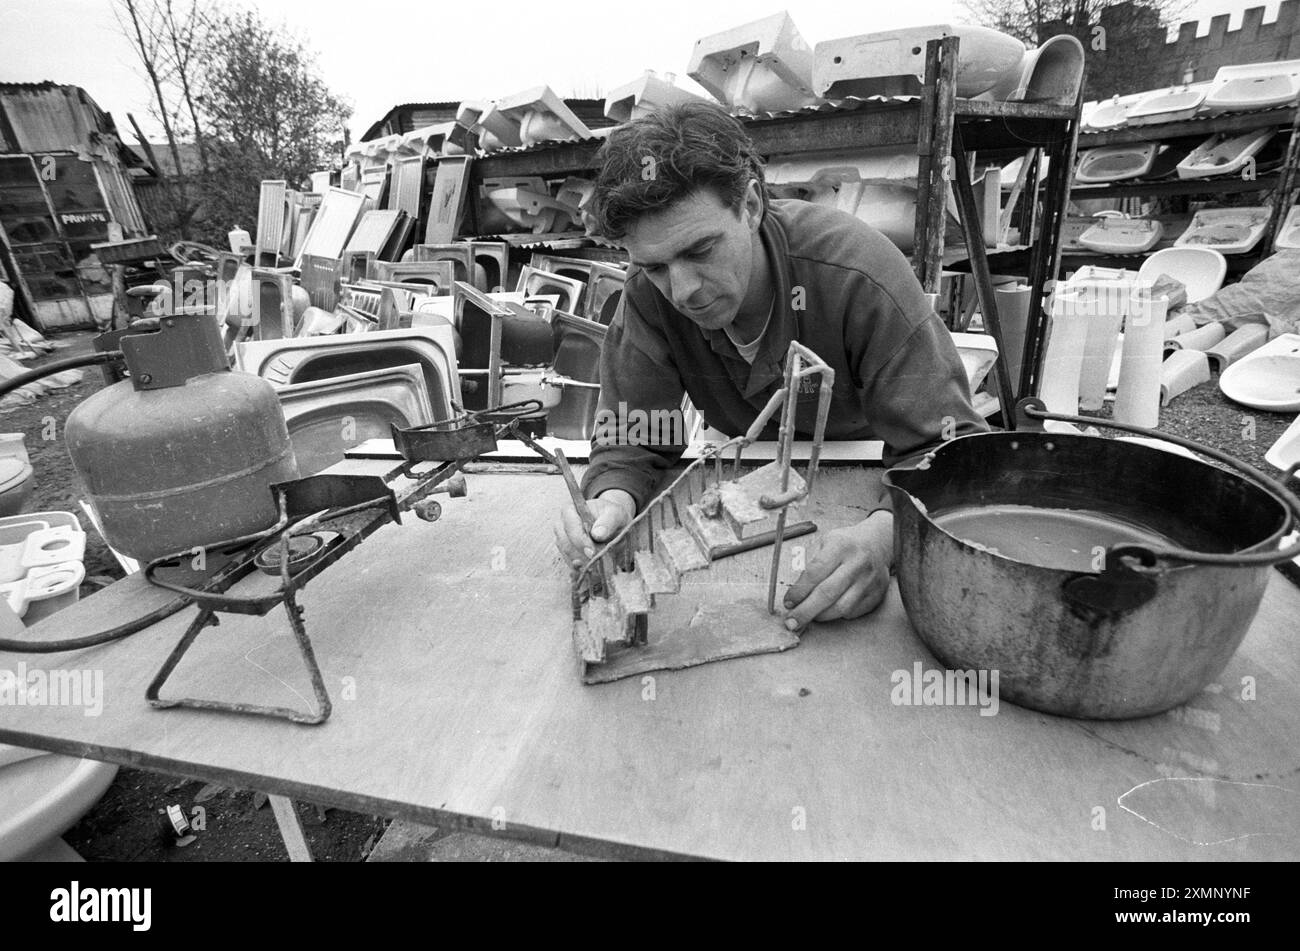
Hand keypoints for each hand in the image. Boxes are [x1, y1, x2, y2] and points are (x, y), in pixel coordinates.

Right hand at [553, 489, 636, 567]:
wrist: (613, 524)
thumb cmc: (612, 516)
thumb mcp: (616, 514)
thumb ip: (608, 521)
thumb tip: (597, 534)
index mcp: (570, 510)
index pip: (571, 527)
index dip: (580, 540)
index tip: (592, 552)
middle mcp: (562, 525)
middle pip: (565, 543)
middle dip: (580, 554)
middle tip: (596, 561)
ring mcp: (562, 540)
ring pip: (567, 555)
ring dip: (581, 563)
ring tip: (597, 567)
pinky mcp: (567, 553)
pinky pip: (570, 564)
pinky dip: (581, 569)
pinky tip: (592, 571)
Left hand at [782, 512, 893, 631]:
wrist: (877, 543)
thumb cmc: (845, 545)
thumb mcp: (824, 543)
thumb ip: (810, 566)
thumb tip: (794, 594)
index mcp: (840, 546)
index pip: (815, 573)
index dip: (799, 591)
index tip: (788, 603)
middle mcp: (857, 563)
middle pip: (827, 594)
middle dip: (806, 611)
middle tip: (792, 622)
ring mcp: (870, 581)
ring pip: (841, 608)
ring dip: (820, 616)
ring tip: (809, 616)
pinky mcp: (877, 595)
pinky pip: (853, 612)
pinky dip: (837, 615)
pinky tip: (829, 610)